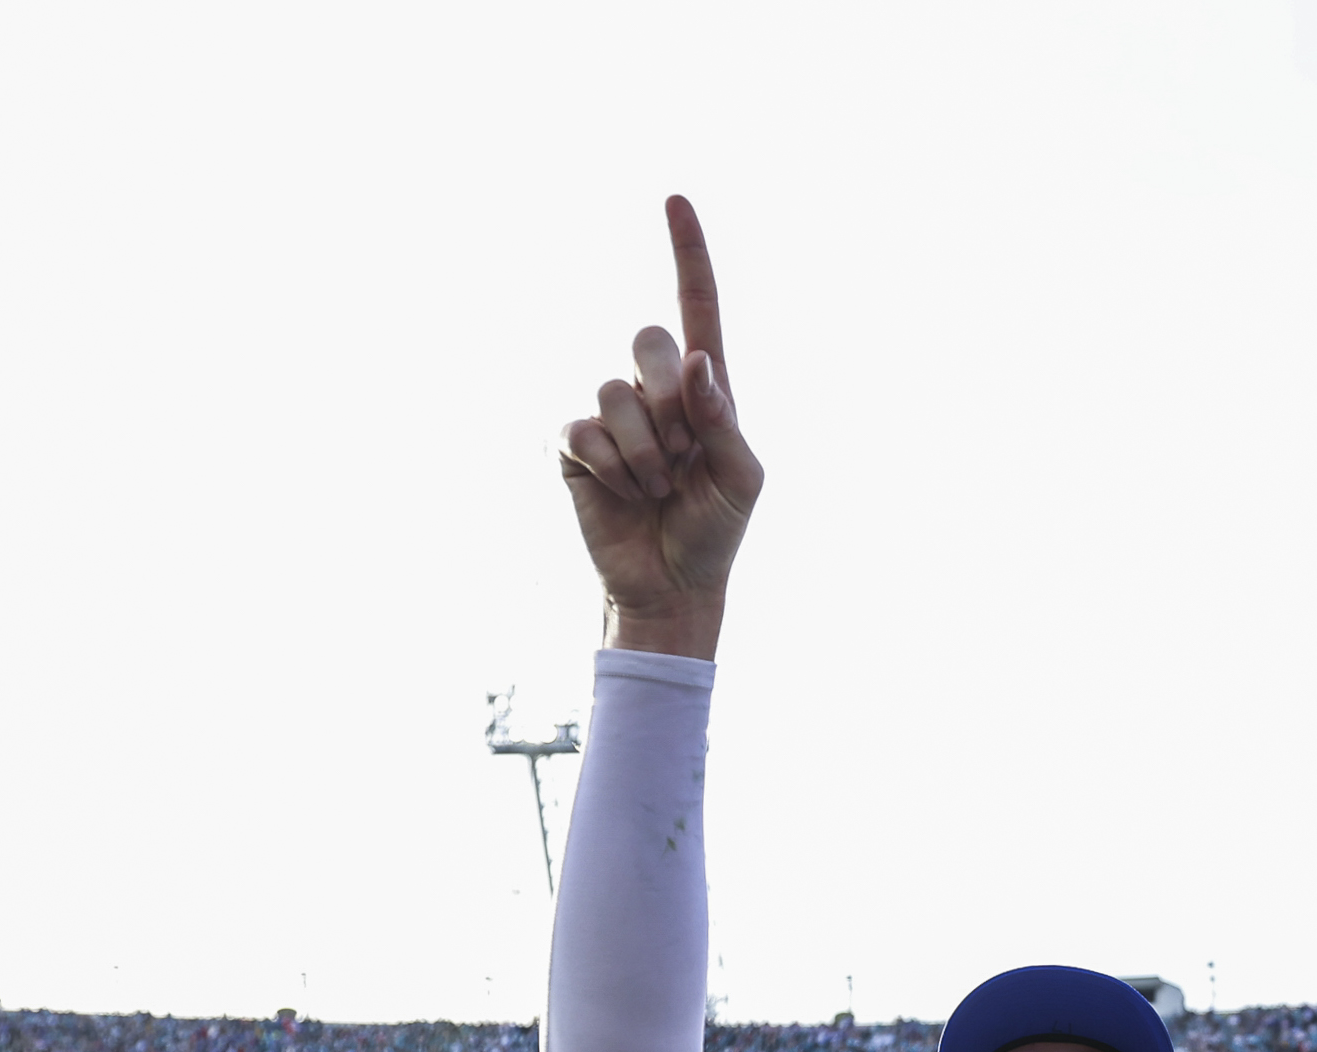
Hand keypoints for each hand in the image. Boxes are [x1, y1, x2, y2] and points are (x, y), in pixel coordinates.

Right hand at [559, 196, 761, 661]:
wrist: (671, 587)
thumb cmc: (714, 532)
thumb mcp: (743, 478)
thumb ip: (726, 418)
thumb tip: (698, 361)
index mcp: (704, 389)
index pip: (697, 306)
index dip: (687, 253)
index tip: (675, 199)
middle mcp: (654, 389)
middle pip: (649, 340)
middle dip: (671, 402)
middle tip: (682, 459)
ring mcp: (609, 414)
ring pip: (616, 391)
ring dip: (646, 452)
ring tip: (658, 488)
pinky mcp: (572, 445)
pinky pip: (585, 429)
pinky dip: (612, 468)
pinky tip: (623, 493)